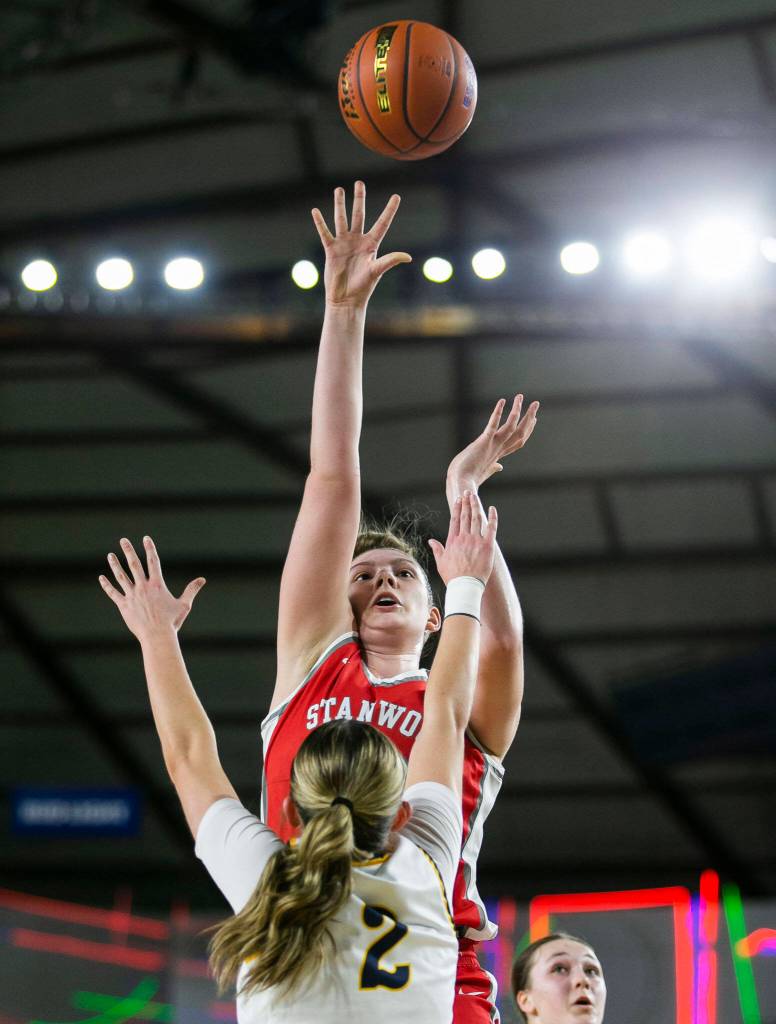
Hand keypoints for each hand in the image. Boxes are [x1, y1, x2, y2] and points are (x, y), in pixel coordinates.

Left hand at [99, 536, 204, 641]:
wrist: (157, 636)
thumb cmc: (172, 622)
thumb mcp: (184, 604)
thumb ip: (192, 590)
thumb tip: (202, 579)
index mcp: (157, 585)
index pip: (153, 561)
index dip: (149, 548)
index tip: (146, 538)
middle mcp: (143, 587)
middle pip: (134, 565)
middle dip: (128, 551)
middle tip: (123, 540)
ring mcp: (132, 596)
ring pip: (121, 576)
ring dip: (115, 565)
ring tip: (110, 555)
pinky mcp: (124, 605)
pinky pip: (113, 593)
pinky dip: (107, 585)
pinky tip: (101, 578)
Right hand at [311, 181, 410, 307]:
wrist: (345, 299)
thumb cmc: (363, 287)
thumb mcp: (377, 271)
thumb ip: (390, 261)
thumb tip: (407, 256)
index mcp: (372, 245)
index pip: (382, 224)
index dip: (389, 210)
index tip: (396, 196)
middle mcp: (358, 241)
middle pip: (359, 215)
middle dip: (359, 199)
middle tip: (359, 182)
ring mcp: (344, 244)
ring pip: (342, 219)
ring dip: (340, 204)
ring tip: (339, 189)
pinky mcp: (331, 249)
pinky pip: (325, 232)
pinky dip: (320, 222)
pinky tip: (315, 211)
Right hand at [428, 491, 497, 586]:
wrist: (465, 587)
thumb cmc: (453, 577)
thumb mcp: (441, 562)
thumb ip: (437, 549)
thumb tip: (431, 541)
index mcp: (453, 541)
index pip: (455, 520)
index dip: (457, 508)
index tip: (459, 499)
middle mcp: (464, 538)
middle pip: (466, 516)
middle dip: (466, 502)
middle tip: (468, 492)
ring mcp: (476, 541)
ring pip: (476, 518)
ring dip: (476, 506)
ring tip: (475, 497)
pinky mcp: (487, 546)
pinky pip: (491, 528)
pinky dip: (492, 517)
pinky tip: (492, 509)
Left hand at [447, 395, 538, 494]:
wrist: (460, 483)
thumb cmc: (468, 477)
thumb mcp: (483, 470)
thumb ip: (493, 467)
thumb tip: (500, 467)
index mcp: (499, 455)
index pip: (517, 441)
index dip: (527, 430)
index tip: (534, 419)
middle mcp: (499, 449)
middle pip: (520, 433)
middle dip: (529, 417)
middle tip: (536, 403)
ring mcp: (493, 445)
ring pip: (511, 426)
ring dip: (517, 411)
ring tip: (520, 397)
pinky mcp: (483, 442)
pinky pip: (493, 425)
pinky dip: (497, 413)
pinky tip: (502, 401)